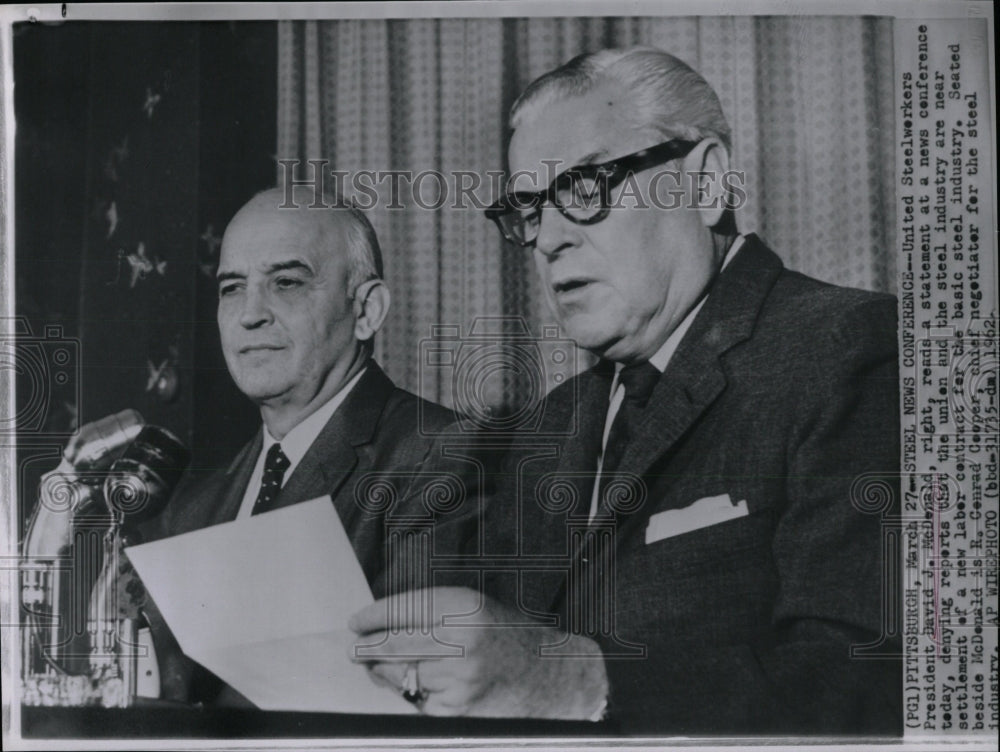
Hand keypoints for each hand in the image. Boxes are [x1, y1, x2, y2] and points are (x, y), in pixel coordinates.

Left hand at [348, 586, 606, 718]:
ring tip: (378, 667)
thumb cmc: (509, 639)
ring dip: (385, 673)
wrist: (552, 678)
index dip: (373, 617)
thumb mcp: (476, 610)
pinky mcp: (458, 710)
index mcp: (465, 608)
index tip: (356, 622)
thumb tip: (381, 626)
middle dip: (368, 648)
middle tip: (355, 650)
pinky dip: (412, 696)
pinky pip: (419, 702)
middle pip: (395, 644)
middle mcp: (462, 641)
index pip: (403, 609)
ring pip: (401, 676)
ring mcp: (460, 679)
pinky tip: (416, 687)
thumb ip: (434, 613)